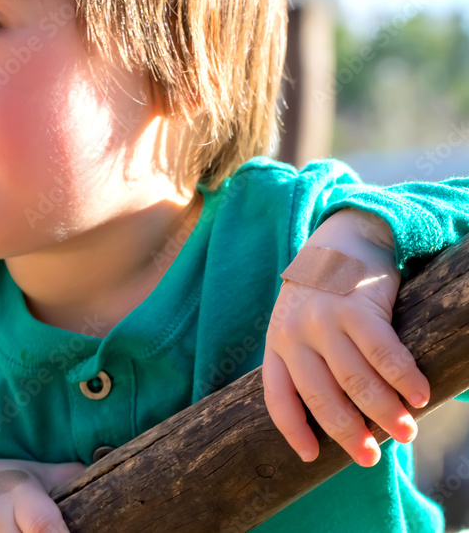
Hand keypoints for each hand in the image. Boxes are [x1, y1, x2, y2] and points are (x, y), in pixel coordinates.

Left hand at [262, 209, 430, 467]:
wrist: (342, 238)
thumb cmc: (323, 295)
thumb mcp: (298, 324)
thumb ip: (308, 361)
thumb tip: (340, 417)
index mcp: (276, 343)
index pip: (277, 397)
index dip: (293, 430)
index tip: (311, 457)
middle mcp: (295, 333)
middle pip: (321, 396)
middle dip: (347, 432)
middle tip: (370, 457)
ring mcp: (325, 319)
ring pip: (356, 380)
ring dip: (384, 412)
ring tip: (406, 432)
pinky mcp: (358, 307)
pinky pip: (384, 354)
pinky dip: (404, 379)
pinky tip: (420, 396)